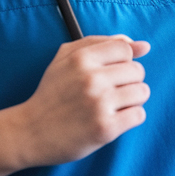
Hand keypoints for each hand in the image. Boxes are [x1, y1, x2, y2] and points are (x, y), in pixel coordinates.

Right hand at [15, 35, 150, 165]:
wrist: (30, 131)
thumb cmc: (52, 92)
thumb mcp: (66, 58)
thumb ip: (103, 43)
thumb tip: (144, 46)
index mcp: (81, 58)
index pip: (125, 49)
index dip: (122, 61)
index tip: (110, 73)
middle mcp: (91, 79)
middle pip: (137, 71)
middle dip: (129, 81)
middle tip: (110, 92)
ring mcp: (99, 104)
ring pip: (142, 92)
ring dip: (132, 100)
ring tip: (113, 106)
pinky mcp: (105, 128)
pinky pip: (139, 115)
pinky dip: (130, 118)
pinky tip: (113, 119)